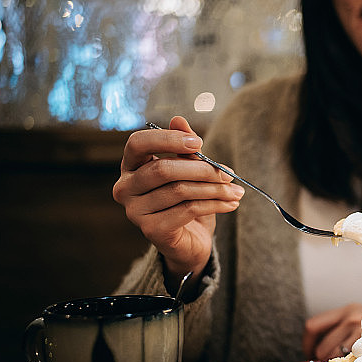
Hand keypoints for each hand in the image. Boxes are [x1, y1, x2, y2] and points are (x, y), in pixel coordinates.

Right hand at [112, 116, 244, 282]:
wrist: (190, 242)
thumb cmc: (187, 201)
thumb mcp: (188, 171)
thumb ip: (184, 147)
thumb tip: (179, 120)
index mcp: (130, 167)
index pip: (138, 143)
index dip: (168, 139)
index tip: (199, 143)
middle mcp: (125, 188)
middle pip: (163, 169)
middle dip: (202, 169)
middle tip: (228, 173)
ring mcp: (135, 211)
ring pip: (180, 190)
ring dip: (215, 189)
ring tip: (237, 191)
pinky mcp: (151, 230)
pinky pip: (188, 210)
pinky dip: (215, 204)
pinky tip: (231, 204)